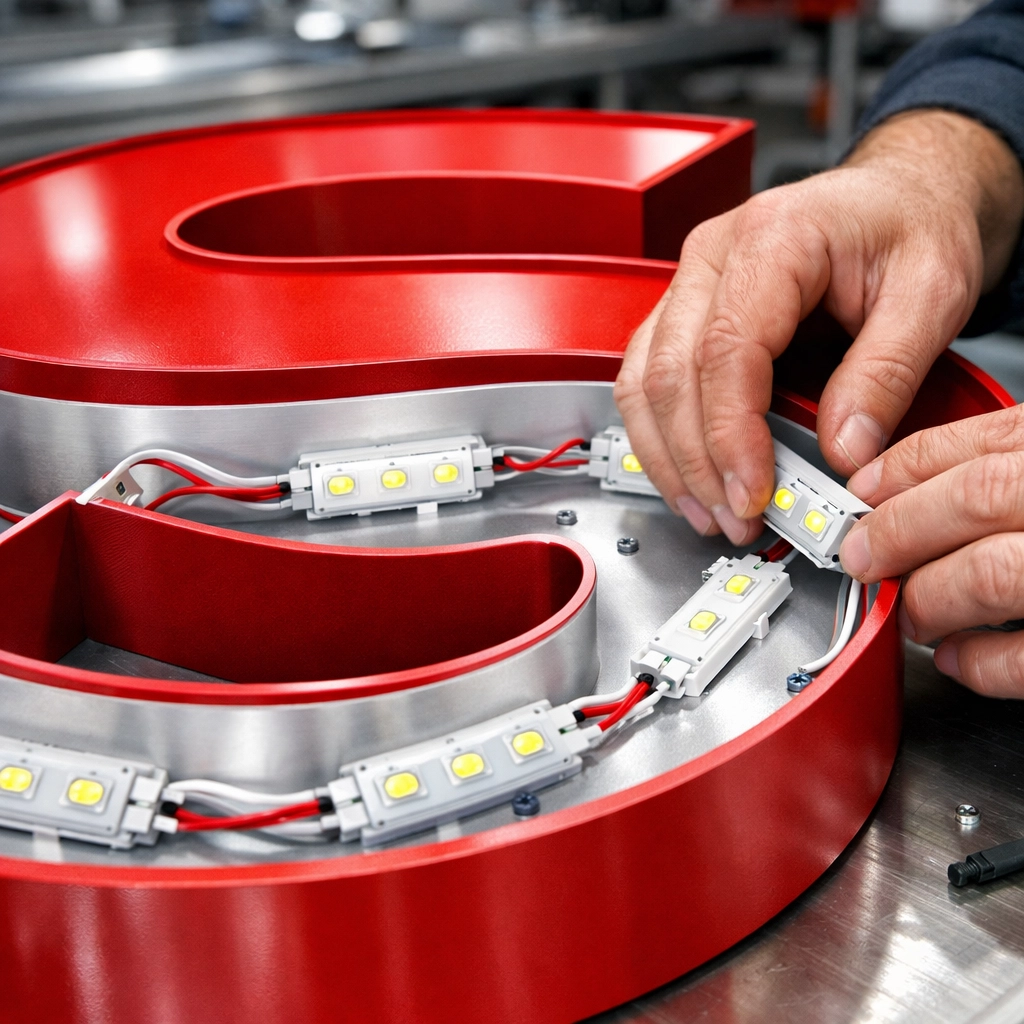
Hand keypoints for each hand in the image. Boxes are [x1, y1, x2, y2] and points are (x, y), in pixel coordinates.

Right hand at [614, 110, 1023, 543]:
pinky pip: (648, 380)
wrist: (900, 197)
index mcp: (772, 238)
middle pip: (670, 373)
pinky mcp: (684, 313)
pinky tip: (688, 477)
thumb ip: (887, 373)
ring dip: (667, 457)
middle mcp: (712, 256)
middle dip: (695, 461)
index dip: (730, 434)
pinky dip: (662, 437)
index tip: (752, 492)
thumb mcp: (931, 292)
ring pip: (643, 381)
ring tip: (707, 511)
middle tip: (733, 518)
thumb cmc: (911, 225)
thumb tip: (844, 452)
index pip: (725, 350)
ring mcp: (689, 284)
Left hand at [840, 405, 1023, 696]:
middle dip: (896, 531)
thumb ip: (1002, 468)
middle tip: (858, 557)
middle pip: (974, 497)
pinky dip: (979, 662)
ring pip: (991, 572)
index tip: (859, 495)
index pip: (978, 441)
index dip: (901, 472)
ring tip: (907, 612)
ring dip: (929, 597)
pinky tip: (953, 657)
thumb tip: (904, 490)